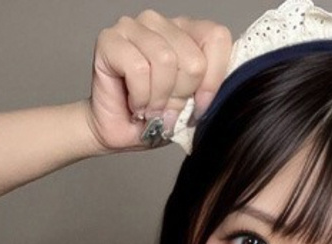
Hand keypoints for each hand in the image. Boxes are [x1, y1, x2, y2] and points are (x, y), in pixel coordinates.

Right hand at [83, 9, 232, 153]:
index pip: (218, 38)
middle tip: (166, 108)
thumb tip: (221, 91)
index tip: (199, 107)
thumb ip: (209, 92)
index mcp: (188, 33)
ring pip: (165, 60)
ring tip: (150, 108)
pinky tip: (135, 103)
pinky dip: (140, 96)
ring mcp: (135, 26)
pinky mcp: (110, 39)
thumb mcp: (192, 108)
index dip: (213, 81)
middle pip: (192, 59)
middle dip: (181, 95)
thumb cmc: (155, 119)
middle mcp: (162, 23)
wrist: (119, 132)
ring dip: (159, 98)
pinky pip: (138, 68)